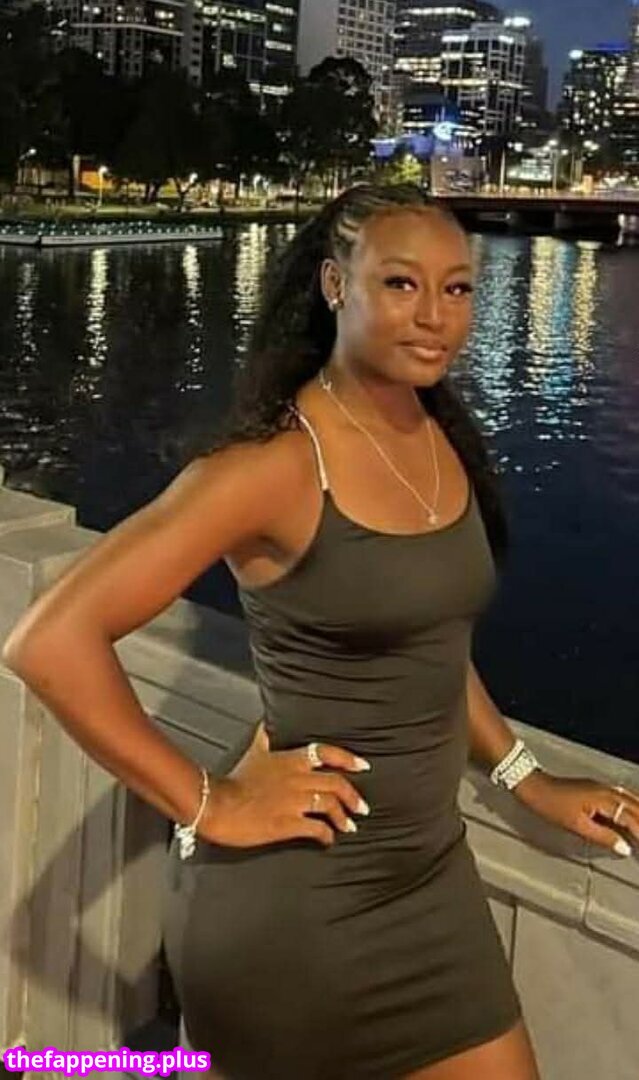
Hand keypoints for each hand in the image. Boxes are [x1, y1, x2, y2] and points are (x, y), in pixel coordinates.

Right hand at [200, 721, 371, 848]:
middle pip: (336, 783)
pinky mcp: (289, 824)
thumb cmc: (235, 779)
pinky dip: (326, 835)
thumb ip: (264, 738)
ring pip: (330, 806)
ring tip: (348, 826)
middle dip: (353, 796)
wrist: (218, 804)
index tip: (363, 765)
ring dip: (343, 817)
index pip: (327, 753)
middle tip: (362, 807)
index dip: (348, 759)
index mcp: (291, 760)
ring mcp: (295, 802)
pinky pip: (317, 829)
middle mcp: (298, 779)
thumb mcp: (254, 752)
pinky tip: (327, 840)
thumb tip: (266, 722)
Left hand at [514, 771, 638, 856]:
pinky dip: (634, 807)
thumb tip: (624, 848)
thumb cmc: (552, 806)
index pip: (633, 819)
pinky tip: (635, 813)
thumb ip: (603, 837)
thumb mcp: (577, 825)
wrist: (535, 786)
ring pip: (632, 800)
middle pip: (637, 807)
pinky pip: (624, 797)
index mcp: (606, 799)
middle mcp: (608, 791)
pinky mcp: (597, 787)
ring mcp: (603, 787)